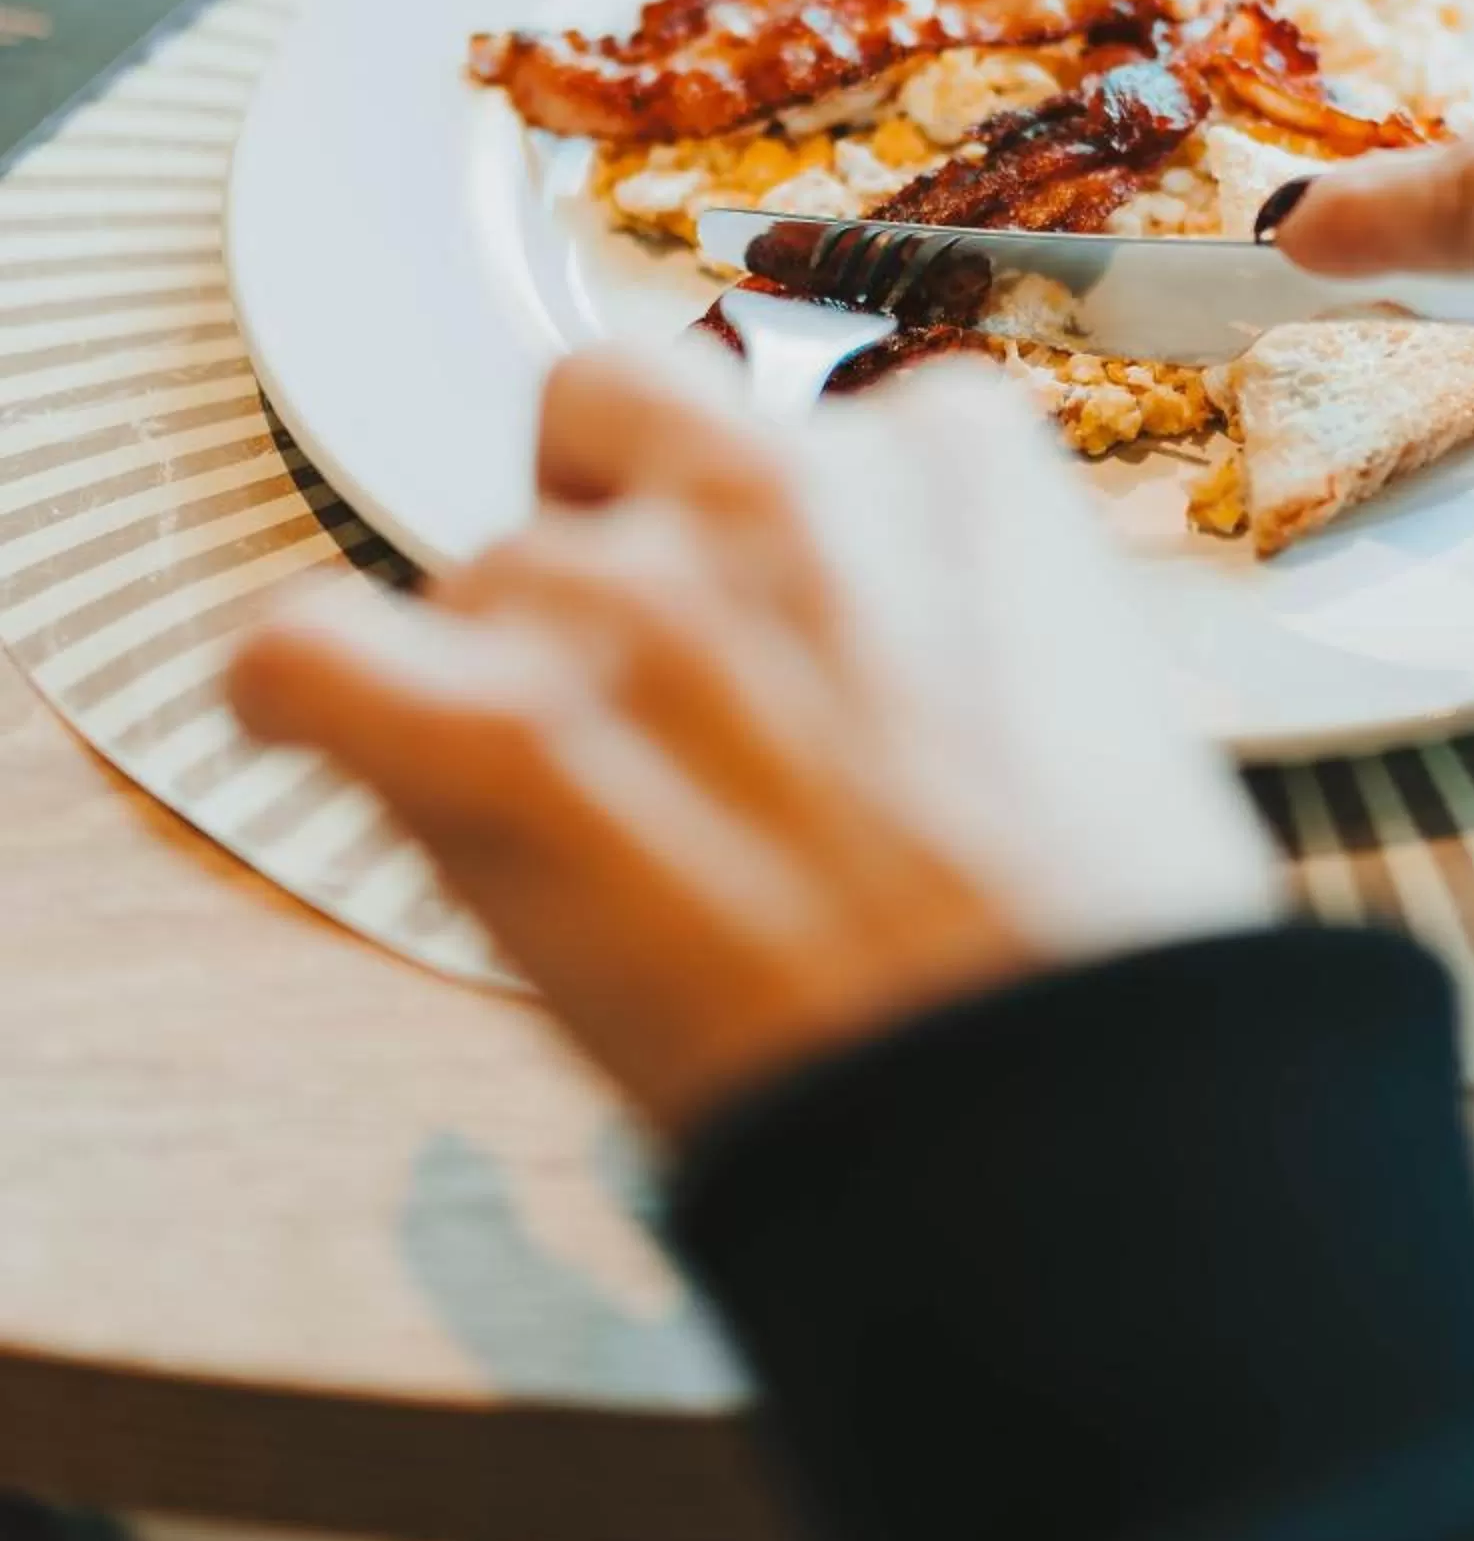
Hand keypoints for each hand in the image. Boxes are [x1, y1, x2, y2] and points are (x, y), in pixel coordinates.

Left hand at [229, 350, 1273, 1139]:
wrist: (1063, 1118)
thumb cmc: (1106, 951)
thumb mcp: (1093, 693)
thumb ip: (951, 612)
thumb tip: (850, 654)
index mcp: (952, 457)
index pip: (812, 423)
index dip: (787, 545)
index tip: (806, 650)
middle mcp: (781, 484)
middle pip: (612, 421)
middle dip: (617, 519)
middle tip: (659, 681)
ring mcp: (635, 600)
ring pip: (486, 571)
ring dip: (514, 671)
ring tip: (592, 830)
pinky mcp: (502, 736)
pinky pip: (301, 649)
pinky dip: (302, 695)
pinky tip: (337, 737)